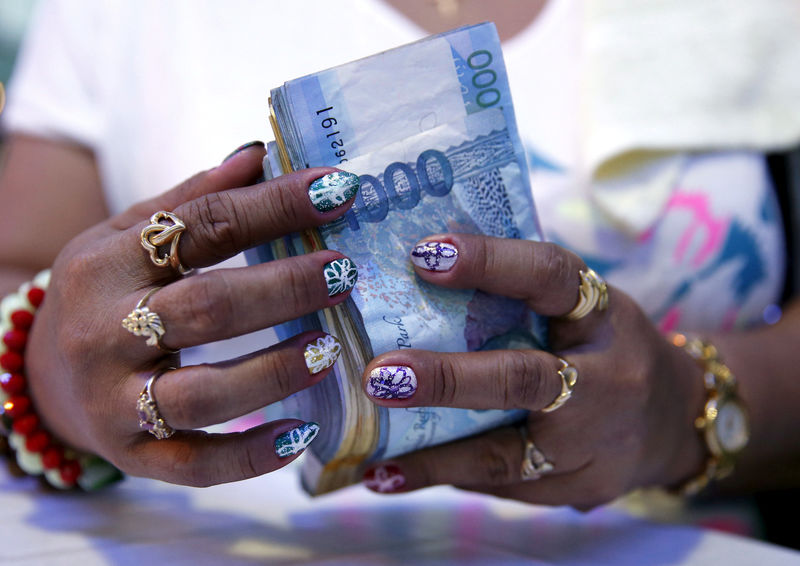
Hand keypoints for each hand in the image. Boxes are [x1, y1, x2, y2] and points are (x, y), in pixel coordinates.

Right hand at [25, 145, 358, 485]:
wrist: (42, 377)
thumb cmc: (105, 294)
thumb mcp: (128, 234)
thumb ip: (192, 198)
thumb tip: (262, 153)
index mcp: (109, 263)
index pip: (202, 224)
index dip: (275, 204)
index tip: (340, 189)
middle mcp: (105, 332)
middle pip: (205, 308)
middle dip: (282, 288)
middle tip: (345, 272)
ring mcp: (117, 400)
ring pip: (202, 393)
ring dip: (272, 372)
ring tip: (328, 349)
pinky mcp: (135, 454)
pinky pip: (196, 464)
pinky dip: (251, 456)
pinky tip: (302, 435)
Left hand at [360, 234, 706, 508]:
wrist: (676, 418)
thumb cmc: (605, 346)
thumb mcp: (583, 307)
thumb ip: (522, 295)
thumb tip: (422, 264)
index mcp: (601, 315)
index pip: (549, 276)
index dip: (490, 262)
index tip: (423, 254)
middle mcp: (605, 378)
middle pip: (524, 379)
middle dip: (447, 379)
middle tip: (380, 376)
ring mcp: (595, 442)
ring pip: (507, 455)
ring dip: (435, 457)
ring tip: (373, 462)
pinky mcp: (582, 487)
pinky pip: (507, 488)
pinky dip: (452, 478)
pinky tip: (402, 475)